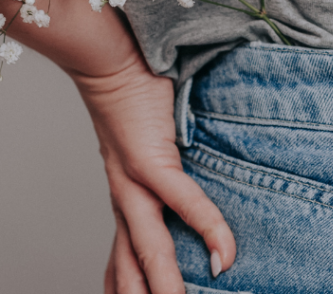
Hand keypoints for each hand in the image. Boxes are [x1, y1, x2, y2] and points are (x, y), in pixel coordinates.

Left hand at [69, 57, 234, 293]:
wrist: (108, 62)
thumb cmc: (133, 102)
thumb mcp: (145, 153)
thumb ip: (165, 179)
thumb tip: (194, 194)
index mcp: (122, 203)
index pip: (119, 265)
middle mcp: (123, 202)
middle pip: (129, 271)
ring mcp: (133, 184)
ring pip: (150, 250)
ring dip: (168, 289)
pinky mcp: (151, 160)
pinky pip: (184, 202)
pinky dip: (207, 230)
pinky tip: (224, 257)